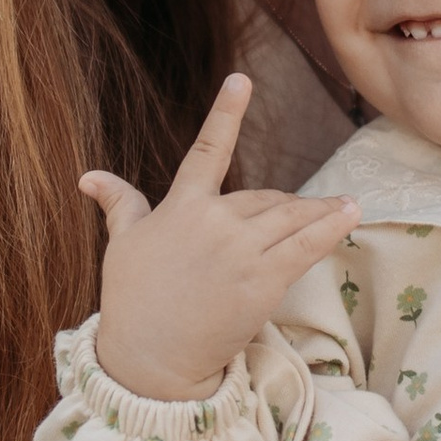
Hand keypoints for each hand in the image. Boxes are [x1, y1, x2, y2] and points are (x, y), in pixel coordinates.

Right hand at [81, 75, 355, 402]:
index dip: (226, 113)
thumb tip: (89, 177)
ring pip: (291, 217)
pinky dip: (332, 227)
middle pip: (263, 198)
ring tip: (345, 206)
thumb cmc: (132, 302)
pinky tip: (351, 212)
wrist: (150, 360)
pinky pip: (306, 245)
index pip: (208, 151)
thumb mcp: (122, 246)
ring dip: (321, 211)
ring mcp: (241, 250)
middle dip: (279, 207)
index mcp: (181, 207)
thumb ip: (119, 204)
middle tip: (291, 223)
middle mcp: (214, 221)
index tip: (242, 80)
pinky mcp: (264, 280)